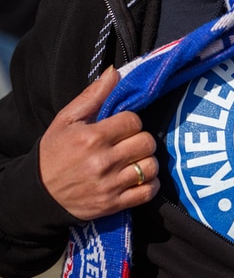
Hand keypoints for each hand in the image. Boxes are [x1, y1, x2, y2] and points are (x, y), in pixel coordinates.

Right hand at [39, 66, 159, 220]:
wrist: (40, 194)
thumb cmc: (54, 153)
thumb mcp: (66, 120)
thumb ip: (92, 96)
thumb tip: (115, 73)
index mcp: (91, 137)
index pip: (134, 121)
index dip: (132, 121)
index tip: (123, 126)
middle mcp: (103, 161)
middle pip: (146, 142)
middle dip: (142, 140)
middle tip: (132, 143)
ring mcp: (110, 184)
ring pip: (151, 166)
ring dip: (147, 162)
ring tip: (136, 160)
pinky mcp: (115, 204)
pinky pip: (148, 192)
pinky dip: (150, 184)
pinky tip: (140, 178)